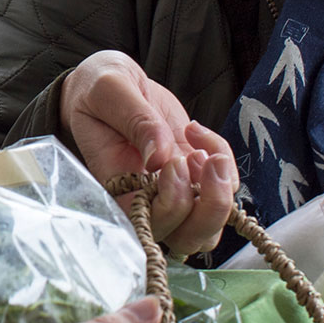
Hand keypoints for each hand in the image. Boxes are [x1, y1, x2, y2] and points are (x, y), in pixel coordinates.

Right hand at [59, 51, 238, 255]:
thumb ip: (135, 120)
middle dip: (208, 207)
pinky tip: (197, 132)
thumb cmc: (99, 89)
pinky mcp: (194, 177)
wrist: (112, 84)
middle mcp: (147, 201)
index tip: (172, 161)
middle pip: (188, 238)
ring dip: (221, 192)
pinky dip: (224, 160)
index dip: (171, 205)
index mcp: (116, 189)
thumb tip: (160, 157)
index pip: (150, 226)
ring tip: (206, 151)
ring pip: (210, 227)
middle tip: (200, 158)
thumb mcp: (110, 91)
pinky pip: (224, 187)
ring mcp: (174, 192)